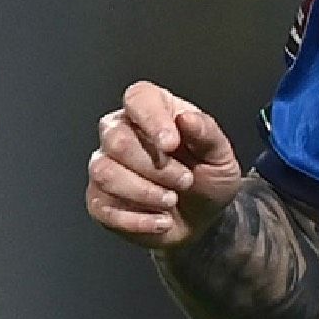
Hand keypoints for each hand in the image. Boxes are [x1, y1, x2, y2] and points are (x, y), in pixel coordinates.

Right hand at [86, 81, 243, 248]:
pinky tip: (161, 221)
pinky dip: (137, 219)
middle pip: (117, 139)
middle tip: (185, 181)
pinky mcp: (98, 199)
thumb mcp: (220, 156)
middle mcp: (122, 132)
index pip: (139, 98)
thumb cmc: (208, 177)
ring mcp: (105, 166)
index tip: (172, 144)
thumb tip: (186, 118)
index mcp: (154, 111)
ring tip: (172, 200)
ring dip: (145, 192)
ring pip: (104, 172)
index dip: (152, 119)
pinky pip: (103, 206)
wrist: (202, 219)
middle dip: (156, 167)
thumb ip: (206, 134)